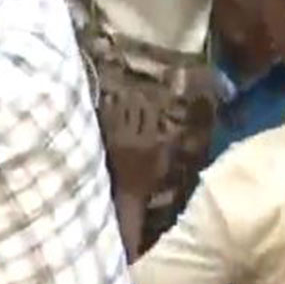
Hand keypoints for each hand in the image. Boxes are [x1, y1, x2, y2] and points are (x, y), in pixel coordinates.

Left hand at [101, 86, 172, 200]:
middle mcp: (134, 137)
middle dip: (136, 98)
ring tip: (122, 92)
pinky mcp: (107, 141)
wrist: (127, 193)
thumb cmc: (149, 180)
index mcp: (150, 141)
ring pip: (120, 113)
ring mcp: (118, 138)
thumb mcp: (164, 163)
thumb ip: (170, 144)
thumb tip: (177, 127)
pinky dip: (107, 109)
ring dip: (121, 101)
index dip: (151, 102)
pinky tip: (107, 101)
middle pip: (134, 111)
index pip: (151, 114)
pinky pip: (107, 121)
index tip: (150, 94)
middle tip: (135, 90)